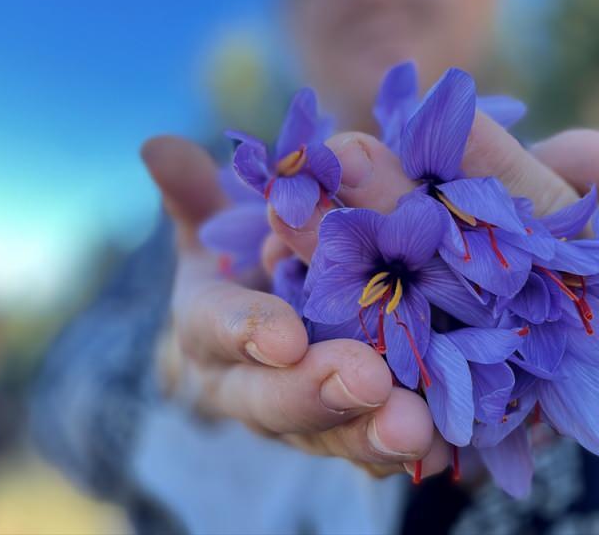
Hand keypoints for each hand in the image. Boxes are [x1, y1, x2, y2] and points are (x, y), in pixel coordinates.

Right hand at [141, 118, 598, 478]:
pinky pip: (370, 452)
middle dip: (314, 391)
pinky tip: (441, 450)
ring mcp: (296, 418)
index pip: (213, 329)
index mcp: (207, 327)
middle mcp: (243, 383)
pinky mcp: (343, 435)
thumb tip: (157, 146)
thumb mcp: (214, 224)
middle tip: (366, 378)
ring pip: (326, 436)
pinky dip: (403, 452)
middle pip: (269, 399)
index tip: (285, 335)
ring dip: (367, 434)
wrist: (273, 313)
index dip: (246, 331)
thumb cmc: (244, 260)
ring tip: (414, 427)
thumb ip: (192, 191)